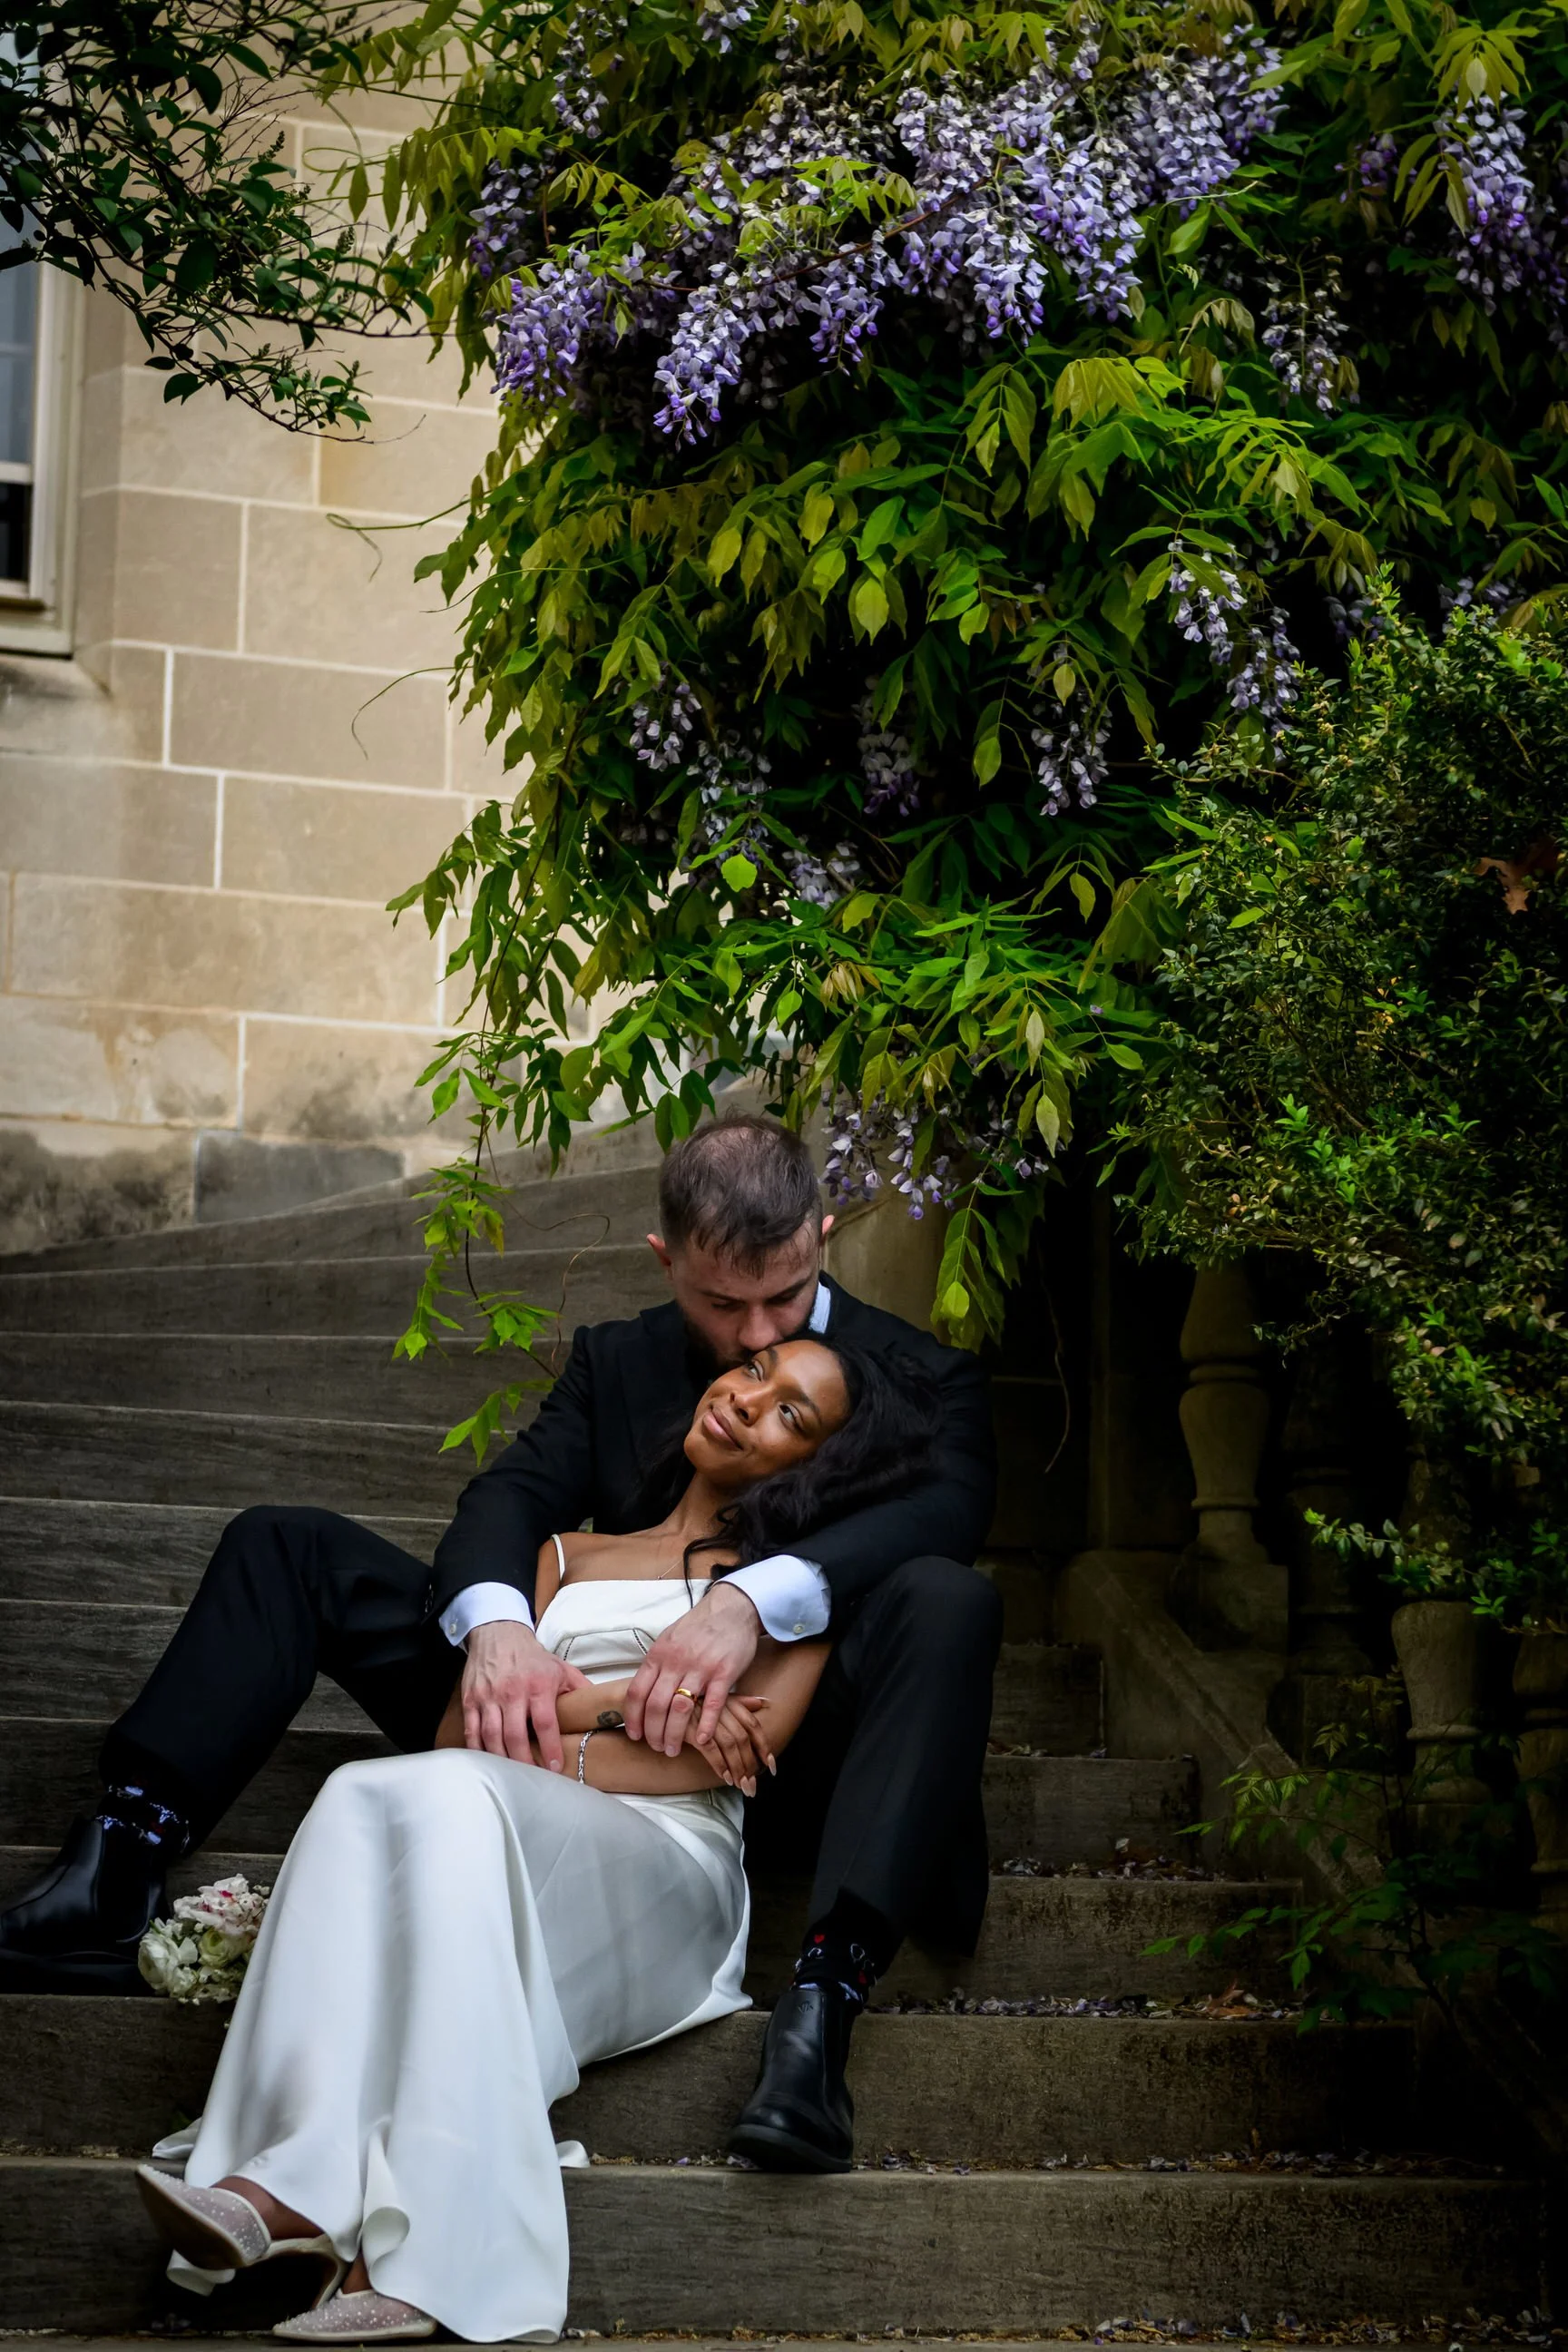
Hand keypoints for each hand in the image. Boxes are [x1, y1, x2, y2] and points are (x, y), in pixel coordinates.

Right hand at [461, 1620, 588, 1771]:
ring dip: (502, 1759)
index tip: (556, 1768)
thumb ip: (581, 1690)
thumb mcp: (561, 1669)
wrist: (499, 1634)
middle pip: (516, 1735)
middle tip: (533, 1779)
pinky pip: (472, 1730)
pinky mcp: (471, 1700)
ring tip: (512, 1775)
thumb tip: (603, 1710)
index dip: (550, 1748)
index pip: (545, 1723)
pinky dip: (478, 1749)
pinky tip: (487, 1762)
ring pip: (492, 1736)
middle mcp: (512, 1692)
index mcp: (538, 1685)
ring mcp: (489, 1696)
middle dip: (524, 1762)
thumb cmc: (532, 1657)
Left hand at [623, 1579, 762, 1757]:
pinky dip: (705, 1725)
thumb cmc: (698, 1627)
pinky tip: (701, 1740)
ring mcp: (700, 1667)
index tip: (634, 1735)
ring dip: (674, 1734)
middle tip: (656, 1747)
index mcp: (659, 1655)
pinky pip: (712, 1704)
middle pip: (656, 1705)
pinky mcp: (724, 1672)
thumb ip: (657, 1665)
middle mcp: (676, 1662)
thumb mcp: (669, 1640)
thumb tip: (643, 1691)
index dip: (633, 1718)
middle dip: (653, 1733)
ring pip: (680, 1709)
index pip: (636, 1692)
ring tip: (673, 1749)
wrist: (731, 1609)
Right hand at [691, 1694, 773, 1795]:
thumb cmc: (685, 1700)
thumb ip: (739, 1701)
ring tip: (741, 1785)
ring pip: (729, 1744)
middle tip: (753, 1784)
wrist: (651, 1700)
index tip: (770, 1765)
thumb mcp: (713, 1696)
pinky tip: (724, 1777)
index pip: (752, 1724)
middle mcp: (718, 1706)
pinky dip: (719, 1764)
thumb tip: (764, 1702)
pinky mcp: (689, 1727)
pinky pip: (710, 1748)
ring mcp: (704, 1716)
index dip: (763, 1745)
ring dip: (737, 1768)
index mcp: (727, 1699)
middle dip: (751, 1763)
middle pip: (743, 1737)